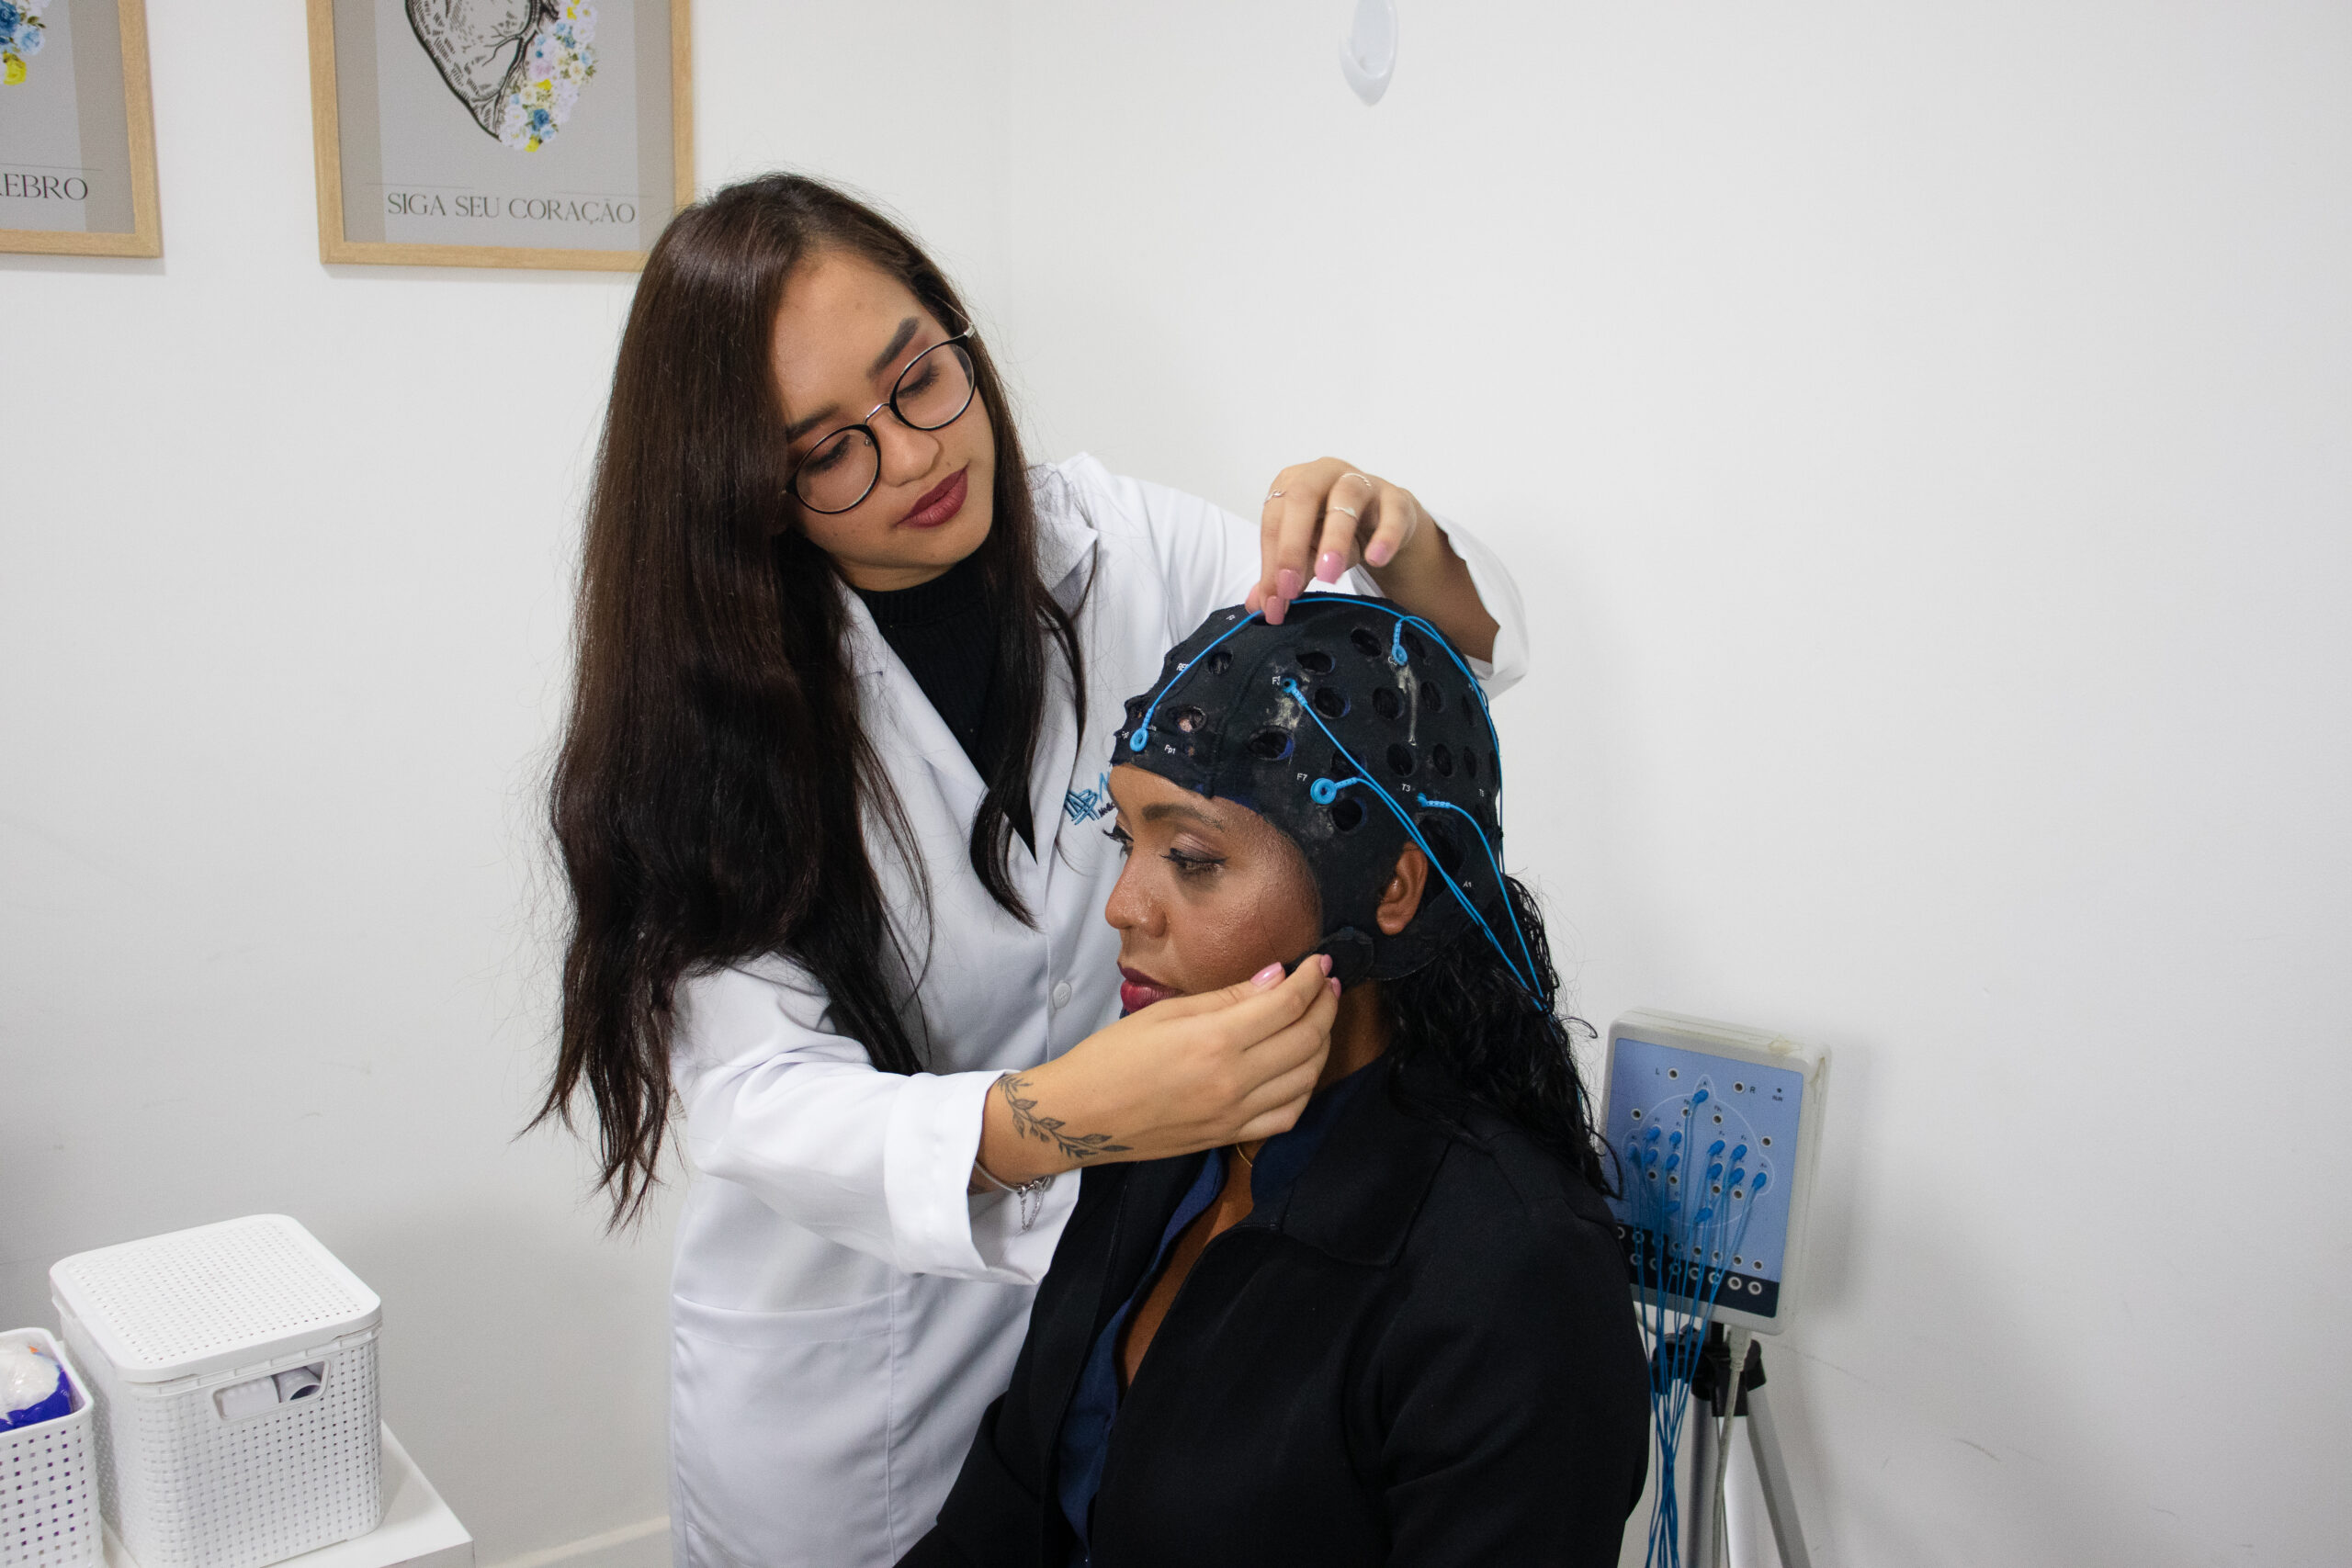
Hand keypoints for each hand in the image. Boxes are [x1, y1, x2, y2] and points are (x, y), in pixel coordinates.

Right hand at [974, 956, 1339, 1183]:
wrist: (1080, 1116)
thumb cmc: (1111, 1056)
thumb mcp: (1165, 1012)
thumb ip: (1228, 998)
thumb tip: (1276, 978)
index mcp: (1215, 1041)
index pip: (1287, 1004)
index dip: (1311, 979)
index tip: (1320, 962)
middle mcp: (1234, 1080)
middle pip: (1306, 1039)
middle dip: (1325, 1005)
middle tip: (1326, 984)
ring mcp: (1236, 1113)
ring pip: (1306, 1078)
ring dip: (1322, 1043)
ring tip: (1318, 1018)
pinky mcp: (1230, 1136)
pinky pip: (1287, 1116)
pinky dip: (1305, 1089)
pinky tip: (1302, 1068)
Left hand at [1247, 458, 1431, 625]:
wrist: (1383, 520)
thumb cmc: (1333, 530)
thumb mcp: (1306, 552)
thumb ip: (1283, 575)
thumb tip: (1260, 606)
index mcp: (1292, 483)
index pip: (1274, 520)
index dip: (1271, 561)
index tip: (1274, 599)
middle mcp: (1324, 474)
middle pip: (1302, 498)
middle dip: (1292, 545)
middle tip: (1291, 589)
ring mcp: (1362, 482)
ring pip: (1346, 497)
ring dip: (1335, 538)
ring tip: (1329, 576)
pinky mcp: (1395, 499)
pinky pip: (1392, 512)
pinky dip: (1384, 536)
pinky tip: (1375, 560)